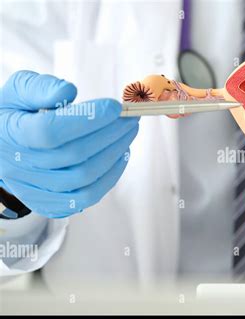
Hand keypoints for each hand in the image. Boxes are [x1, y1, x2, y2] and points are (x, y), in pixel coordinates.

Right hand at [0, 71, 138, 217]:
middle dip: (110, 133)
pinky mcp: (50, 204)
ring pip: (84, 178)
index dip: (87, 119)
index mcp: (10, 135)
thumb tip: (68, 92)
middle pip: (74, 155)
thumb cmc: (17, 116)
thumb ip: (39, 87)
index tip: (114, 106)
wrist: (2, 149)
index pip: (50, 131)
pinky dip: (110, 177)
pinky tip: (121, 155)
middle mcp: (20, 167)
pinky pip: (87, 197)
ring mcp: (35, 190)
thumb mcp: (18, 92)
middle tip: (131, 116)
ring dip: (114, 153)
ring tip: (129, 132)